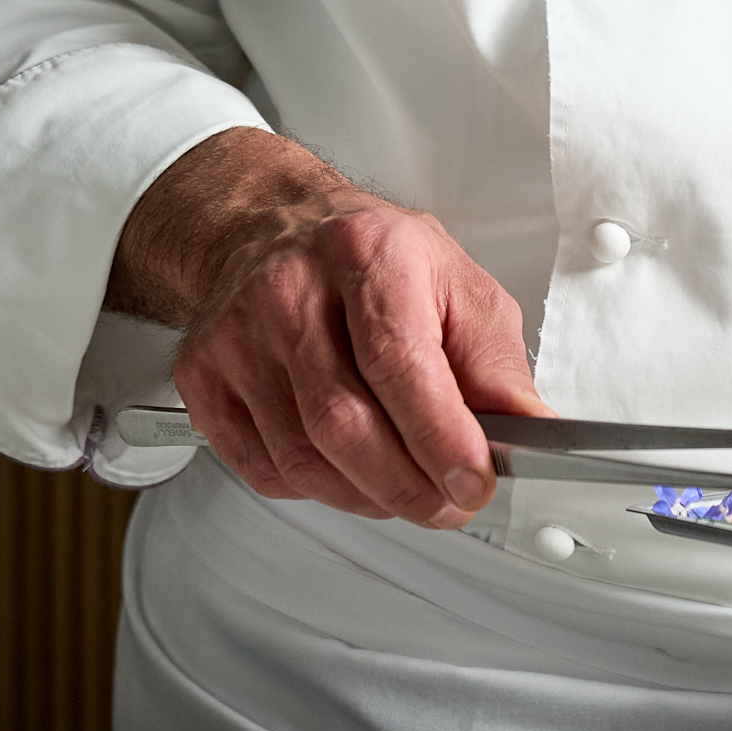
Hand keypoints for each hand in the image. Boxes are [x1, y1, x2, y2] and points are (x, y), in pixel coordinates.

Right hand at [106, 129, 545, 528]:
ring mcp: (237, 336)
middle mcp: (290, 290)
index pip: (398, 362)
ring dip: (367, 495)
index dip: (439, 437)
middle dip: (409, 486)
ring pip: (303, 460)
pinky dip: (317, 489)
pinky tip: (346, 465)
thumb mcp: (458, 285)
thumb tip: (529, 434)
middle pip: (343, 423)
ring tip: (404, 484)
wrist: (275, 228)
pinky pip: (264, 470)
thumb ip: (496, 364)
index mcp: (366, 254)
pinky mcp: (202, 375)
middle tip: (449, 503)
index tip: (473, 481)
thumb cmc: (373, 258)